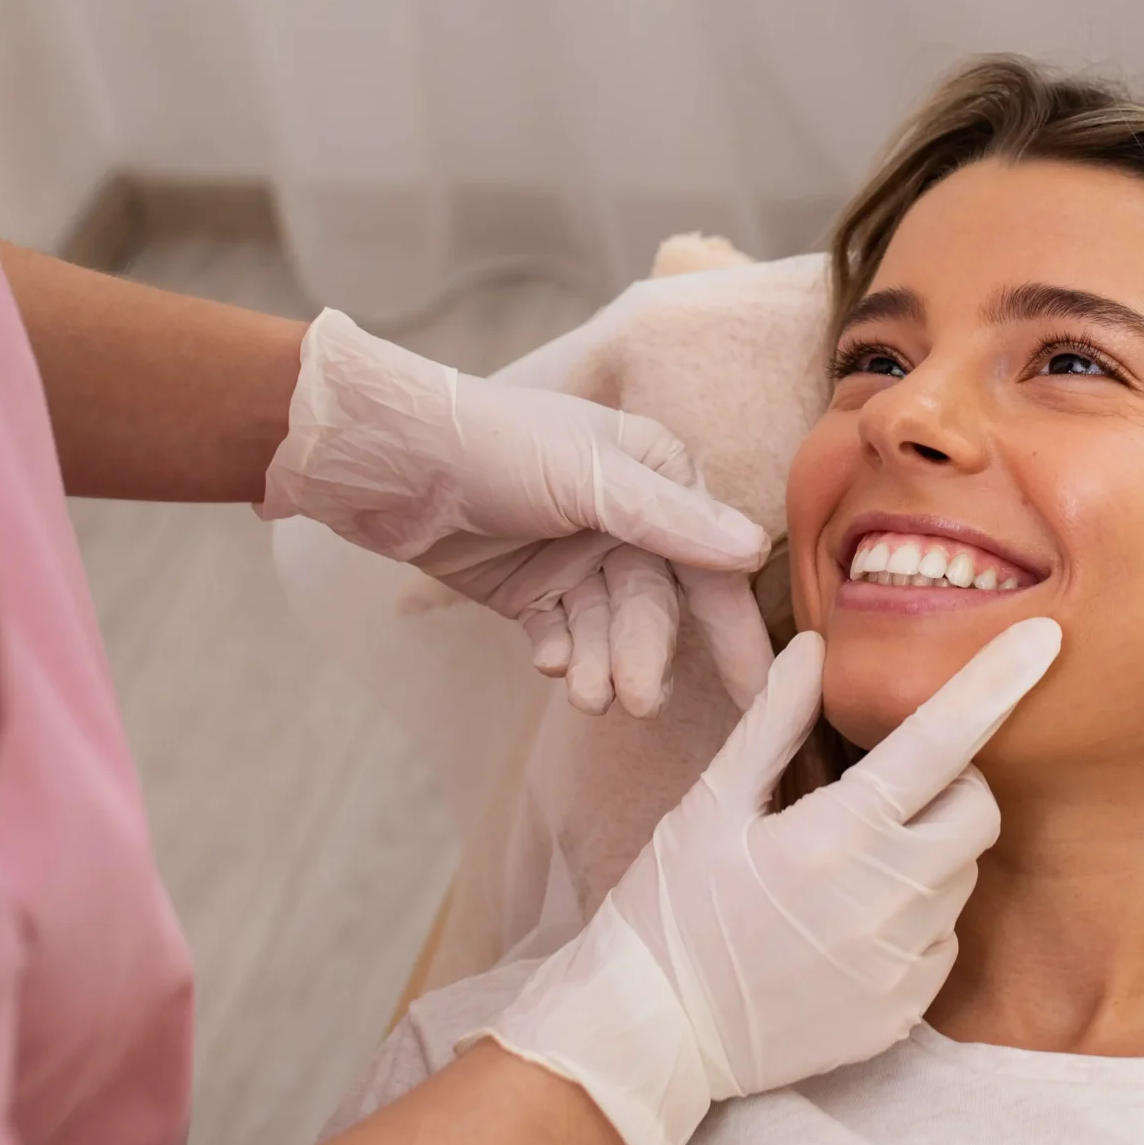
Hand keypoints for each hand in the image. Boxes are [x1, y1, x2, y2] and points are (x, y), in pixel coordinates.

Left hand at [259, 311, 775, 713]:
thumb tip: (755, 550)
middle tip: (636, 701)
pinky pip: (563, 634)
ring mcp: (576, 555)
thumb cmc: (493, 444)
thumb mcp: (589, 477)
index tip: (756, 687)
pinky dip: (561, 653)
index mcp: (655, 475)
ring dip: (600, 662)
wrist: (387, 460)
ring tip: (582, 693)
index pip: (708, 560)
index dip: (730, 624)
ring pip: (607, 627)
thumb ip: (670, 521)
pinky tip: (548, 662)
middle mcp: (625, 517)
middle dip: (644, 652)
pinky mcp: (530, 589)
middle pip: (654, 603)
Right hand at [477, 619, 1061, 1144]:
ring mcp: (898, 965)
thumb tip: (814, 648)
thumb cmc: (670, 907)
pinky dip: (915, 920)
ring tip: (849, 866)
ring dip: (928, 854)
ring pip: (961, 878)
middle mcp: (882, 902)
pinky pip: (942, 944)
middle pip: (978, 812)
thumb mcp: (709, 806)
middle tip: (891, 788)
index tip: (1044, 639)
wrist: (650, 1035)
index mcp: (834, 835)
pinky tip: (849, 926)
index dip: (997, 684)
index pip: (941, 743)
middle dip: (953, 784)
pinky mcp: (901, 1014)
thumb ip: (773, 724)